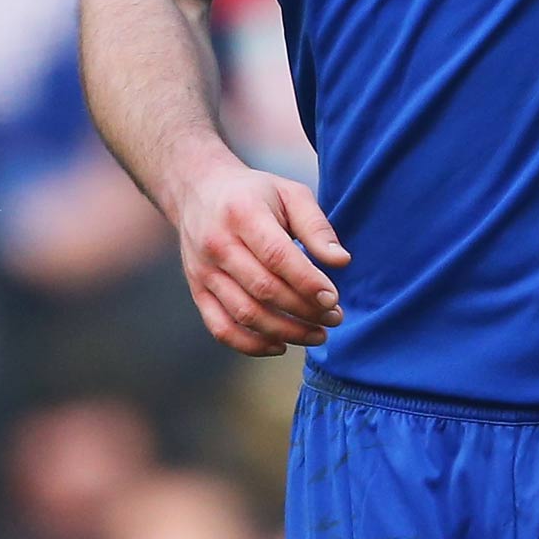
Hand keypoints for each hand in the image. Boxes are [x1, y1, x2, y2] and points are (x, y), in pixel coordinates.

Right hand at [172, 163, 351, 357]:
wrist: (199, 192)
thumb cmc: (255, 194)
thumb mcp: (290, 194)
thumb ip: (316, 226)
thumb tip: (341, 261)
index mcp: (243, 215)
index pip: (277, 257)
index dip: (307, 282)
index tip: (333, 298)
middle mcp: (218, 245)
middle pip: (263, 289)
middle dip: (304, 310)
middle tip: (335, 318)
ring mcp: (203, 272)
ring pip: (244, 314)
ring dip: (285, 331)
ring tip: (318, 334)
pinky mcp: (197, 291)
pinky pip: (220, 328)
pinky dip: (251, 345)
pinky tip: (281, 345)